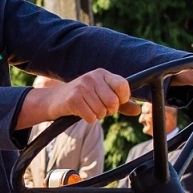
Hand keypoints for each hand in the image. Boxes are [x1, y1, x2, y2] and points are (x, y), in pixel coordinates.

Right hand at [17, 68, 136, 127]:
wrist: (54, 100)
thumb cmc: (83, 98)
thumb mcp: (102, 96)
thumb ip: (122, 103)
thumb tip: (138, 110)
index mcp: (102, 74)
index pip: (123, 86)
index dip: (123, 99)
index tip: (115, 102)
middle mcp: (92, 77)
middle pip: (114, 102)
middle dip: (109, 111)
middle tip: (100, 108)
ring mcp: (82, 87)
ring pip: (102, 111)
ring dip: (97, 115)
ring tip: (88, 108)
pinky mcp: (73, 99)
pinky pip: (91, 117)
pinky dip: (88, 119)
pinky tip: (81, 112)